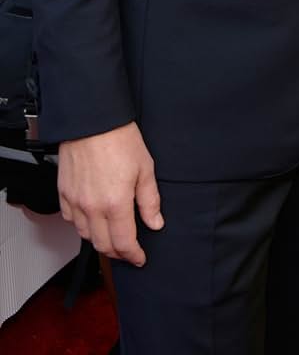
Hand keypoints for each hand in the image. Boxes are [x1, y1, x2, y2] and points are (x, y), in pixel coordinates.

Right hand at [58, 122, 163, 264]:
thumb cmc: (119, 138)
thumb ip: (149, 200)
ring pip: (85, 235)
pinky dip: (82, 225)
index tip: (140, 258)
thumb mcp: (145, 168)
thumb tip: (155, 223)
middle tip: (128, 250)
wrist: (92, 120)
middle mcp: (92, 208)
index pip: (124, 243)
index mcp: (115, 203)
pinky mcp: (64, 193)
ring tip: (112, 235)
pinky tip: (91, 218)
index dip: (134, 255)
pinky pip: (70, 219)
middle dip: (118, 252)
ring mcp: (75, 201)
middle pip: (103, 245)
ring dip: (100, 240)